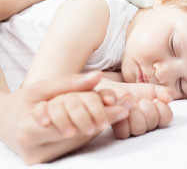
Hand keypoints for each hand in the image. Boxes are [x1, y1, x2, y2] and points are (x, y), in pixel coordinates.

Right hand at [0, 71, 130, 164]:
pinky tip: (105, 120)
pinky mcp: (51, 159)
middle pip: (80, 133)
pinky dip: (92, 129)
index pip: (71, 121)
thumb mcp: (42, 88)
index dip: (99, 113)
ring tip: (121, 112)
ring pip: (81, 140)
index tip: (123, 106)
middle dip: (105, 119)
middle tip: (126, 108)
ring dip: (102, 124)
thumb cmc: (22, 103)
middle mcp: (36, 150)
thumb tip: (97, 76)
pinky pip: (76, 143)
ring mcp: (44, 158)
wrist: (4, 124)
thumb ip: (69, 83)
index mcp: (28, 131)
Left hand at [94, 79, 172, 138]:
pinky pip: (124, 132)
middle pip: (152, 122)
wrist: (115, 91)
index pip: (167, 117)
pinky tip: (121, 110)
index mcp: (158, 116)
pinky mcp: (121, 131)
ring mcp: (135, 130)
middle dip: (145, 107)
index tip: (154, 99)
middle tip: (140, 101)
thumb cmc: (135, 92)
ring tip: (130, 104)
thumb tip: (168, 98)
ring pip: (139, 128)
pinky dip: (122, 118)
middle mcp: (148, 126)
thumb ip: (163, 92)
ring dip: (133, 112)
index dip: (161, 107)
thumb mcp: (151, 89)